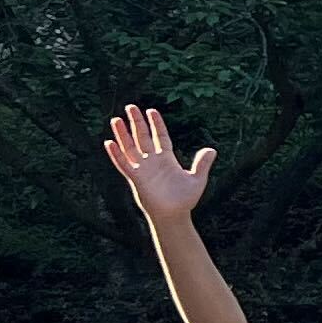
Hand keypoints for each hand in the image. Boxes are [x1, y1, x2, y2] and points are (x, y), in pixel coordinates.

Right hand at [101, 104, 213, 219]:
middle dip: (137, 122)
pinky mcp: (135, 179)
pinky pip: (123, 164)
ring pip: (130, 148)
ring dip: (123, 134)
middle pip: (142, 137)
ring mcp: (142, 169)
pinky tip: (109, 143)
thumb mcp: (197, 179)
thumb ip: (202, 164)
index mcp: (167, 159)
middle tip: (130, 106)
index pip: (160, 137)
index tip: (152, 110)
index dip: (156, 124)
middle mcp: (152, 162)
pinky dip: (116, 154)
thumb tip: (212, 150)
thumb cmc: (184, 200)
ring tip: (116, 119)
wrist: (174, 215)